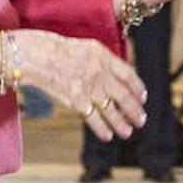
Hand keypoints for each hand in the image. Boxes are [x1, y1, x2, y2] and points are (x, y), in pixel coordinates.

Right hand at [16, 30, 146, 142]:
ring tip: (128, 132)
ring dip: (121, 123)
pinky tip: (108, 135)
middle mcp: (100, 73)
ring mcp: (89, 88)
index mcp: (105, 57)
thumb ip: (106, 61)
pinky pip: (93, 118)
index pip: (129, 75)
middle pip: (124, 95)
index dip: (138, 88)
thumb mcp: (90, 48)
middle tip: (141, 120)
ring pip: (111, 110)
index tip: (143, 98)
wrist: (40, 57)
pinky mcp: (76, 101)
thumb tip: (120, 75)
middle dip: (134, 110)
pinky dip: (102, 128)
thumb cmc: (62, 50)